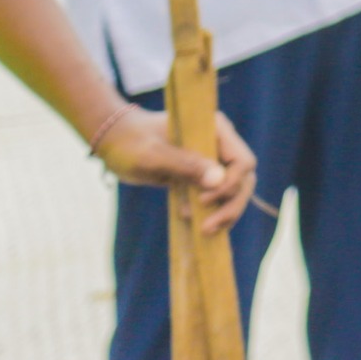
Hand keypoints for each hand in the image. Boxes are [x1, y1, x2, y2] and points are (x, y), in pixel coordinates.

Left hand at [96, 108, 260, 236]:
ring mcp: (214, 159)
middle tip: (208, 227)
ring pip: (236, 189)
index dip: (230, 184)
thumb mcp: (153, 156)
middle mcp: (221, 143)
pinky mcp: (204, 174)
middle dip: (231, 204)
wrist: (117, 141)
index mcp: (216, 129)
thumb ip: (185, 165)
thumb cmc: (131, 143)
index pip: (241, 161)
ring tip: (205, 230)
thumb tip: (219, 180)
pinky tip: (197, 224)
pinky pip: (220, 195)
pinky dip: (215, 211)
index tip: (203, 200)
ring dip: (226, 211)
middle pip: (244, 178)